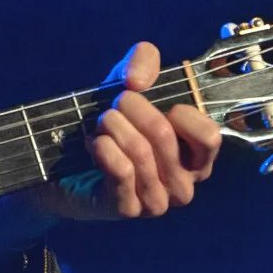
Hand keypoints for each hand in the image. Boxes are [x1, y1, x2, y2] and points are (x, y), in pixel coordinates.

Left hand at [42, 41, 223, 220]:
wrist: (64, 168)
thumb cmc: (111, 127)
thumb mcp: (128, 86)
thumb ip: (143, 63)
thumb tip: (138, 79)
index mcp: (196, 159)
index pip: (208, 135)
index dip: (179, 111)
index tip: (154, 104)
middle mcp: (183, 185)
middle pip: (164, 135)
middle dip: (131, 108)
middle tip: (112, 106)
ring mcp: (157, 202)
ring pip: (140, 152)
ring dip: (112, 127)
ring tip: (100, 124)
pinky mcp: (127, 209)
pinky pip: (121, 171)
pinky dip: (103, 149)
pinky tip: (94, 143)